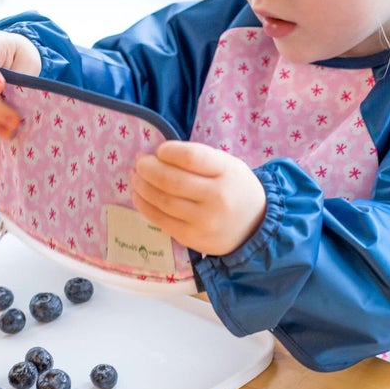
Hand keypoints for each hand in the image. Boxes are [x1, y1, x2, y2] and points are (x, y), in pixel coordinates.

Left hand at [130, 141, 266, 255]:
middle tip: (139, 161)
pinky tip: (138, 195)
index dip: (169, 151)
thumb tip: (158, 156)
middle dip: (148, 168)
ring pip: (163, 200)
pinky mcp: (192, 238)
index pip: (191, 157)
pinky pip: (161, 220)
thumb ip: (199, 159)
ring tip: (135, 176)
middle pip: (171, 180)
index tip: (159, 150)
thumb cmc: (235, 190)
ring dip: (142, 186)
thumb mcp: (228, 166)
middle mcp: (217, 198)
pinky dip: (144, 206)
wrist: (255, 228)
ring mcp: (204, 221)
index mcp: (228, 173)